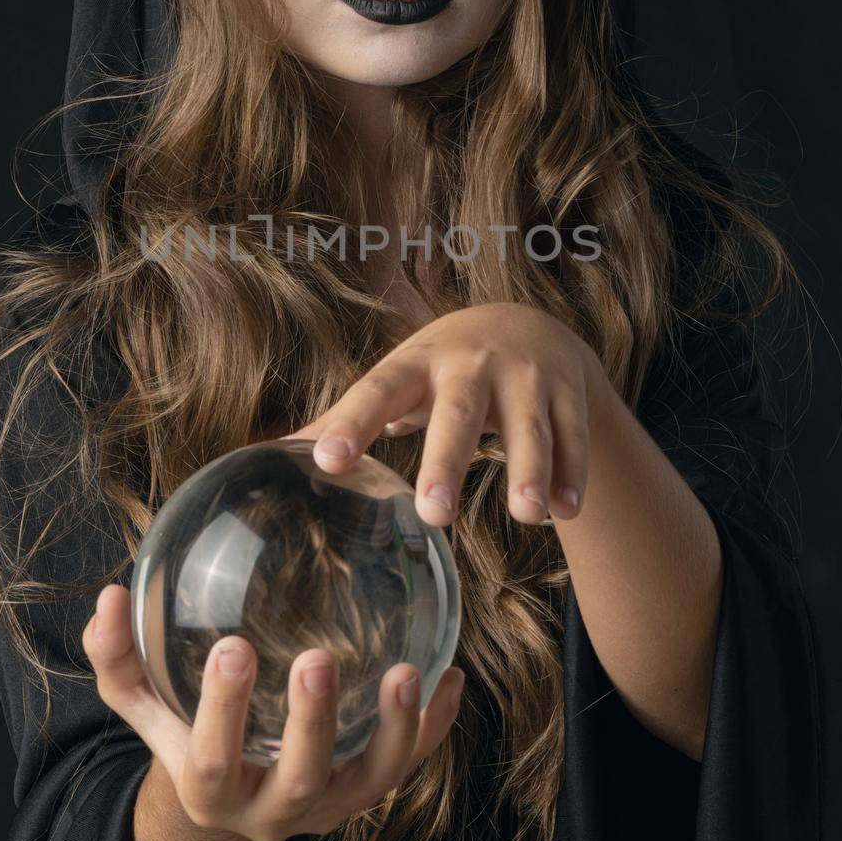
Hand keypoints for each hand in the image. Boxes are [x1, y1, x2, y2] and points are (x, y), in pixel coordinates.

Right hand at [82, 584, 465, 840]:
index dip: (222, 711)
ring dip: (394, 731)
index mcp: (209, 790)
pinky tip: (451, 677)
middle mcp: (272, 810)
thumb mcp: (144, 703)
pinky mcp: (366, 794)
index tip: (232, 647)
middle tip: (319, 657)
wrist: (232, 803)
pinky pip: (408, 766)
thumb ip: (120, 656)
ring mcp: (327, 807)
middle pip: (299, 780)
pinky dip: (434, 726)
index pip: (210, 761)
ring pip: (370, 784)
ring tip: (408, 673)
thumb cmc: (183, 732)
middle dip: (313, 723)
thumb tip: (109, 595)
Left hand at [286, 302, 609, 526]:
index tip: (325, 461)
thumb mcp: (397, 380)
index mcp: (416, 365)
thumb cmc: (442, 368)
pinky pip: (572, 434)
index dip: (351, 423)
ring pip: (528, 425)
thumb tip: (268, 453)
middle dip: (447, 460)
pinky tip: (567, 513)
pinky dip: (573, 473)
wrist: (529, 323)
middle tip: (433, 514)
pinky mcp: (568, 390)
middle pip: (459, 412)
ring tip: (527, 516)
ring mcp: (525, 375)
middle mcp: (471, 365)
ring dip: (530, 469)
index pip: (377, 392)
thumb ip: (344, 418)